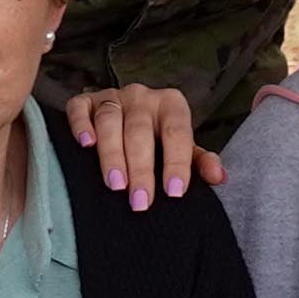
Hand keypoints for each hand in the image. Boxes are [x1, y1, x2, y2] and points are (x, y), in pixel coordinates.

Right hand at [60, 82, 222, 211]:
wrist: (128, 120)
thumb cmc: (160, 141)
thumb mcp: (184, 149)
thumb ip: (199, 162)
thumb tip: (219, 176)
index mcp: (171, 104)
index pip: (177, 132)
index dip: (177, 162)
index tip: (174, 192)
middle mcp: (142, 96)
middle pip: (140, 130)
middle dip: (141, 168)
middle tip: (141, 201)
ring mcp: (112, 96)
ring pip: (110, 120)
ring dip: (112, 154)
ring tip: (115, 185)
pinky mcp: (85, 100)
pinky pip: (79, 108)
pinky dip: (81, 124)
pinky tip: (85, 145)